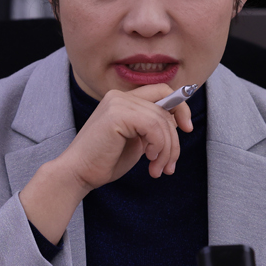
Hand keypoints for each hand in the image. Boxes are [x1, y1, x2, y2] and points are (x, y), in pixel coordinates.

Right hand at [19, 84, 193, 243]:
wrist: (78, 174)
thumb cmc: (105, 161)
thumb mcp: (137, 141)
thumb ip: (153, 128)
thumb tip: (179, 120)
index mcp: (124, 100)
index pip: (163, 91)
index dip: (181, 107)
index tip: (187, 129)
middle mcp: (120, 96)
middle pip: (166, 106)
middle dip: (174, 139)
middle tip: (169, 165)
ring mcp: (118, 102)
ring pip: (162, 121)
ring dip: (166, 150)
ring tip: (157, 170)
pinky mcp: (117, 114)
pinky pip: (153, 126)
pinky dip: (158, 145)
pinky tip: (149, 160)